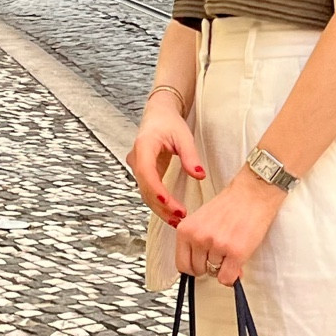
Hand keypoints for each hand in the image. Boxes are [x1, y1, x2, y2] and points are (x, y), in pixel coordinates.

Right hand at [130, 93, 204, 225]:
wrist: (158, 115)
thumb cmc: (169, 122)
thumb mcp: (183, 135)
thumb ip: (190, 155)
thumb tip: (199, 174)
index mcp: (143, 146)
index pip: (146, 173)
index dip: (156, 191)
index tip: (170, 204)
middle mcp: (136, 159)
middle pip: (145, 188)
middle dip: (161, 206)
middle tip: (180, 218)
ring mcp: (138, 168)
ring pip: (145, 194)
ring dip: (160, 209)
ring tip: (178, 221)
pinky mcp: (144, 174)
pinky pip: (149, 192)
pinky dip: (159, 204)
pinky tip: (172, 213)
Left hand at [175, 169, 284, 284]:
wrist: (254, 192)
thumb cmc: (231, 204)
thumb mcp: (204, 220)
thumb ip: (199, 244)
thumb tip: (208, 270)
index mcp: (186, 229)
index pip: (181, 264)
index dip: (193, 267)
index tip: (202, 264)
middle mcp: (198, 238)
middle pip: (198, 270)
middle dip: (210, 266)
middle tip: (221, 253)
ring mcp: (217, 245)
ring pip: (215, 274)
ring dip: (224, 266)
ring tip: (232, 247)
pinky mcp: (235, 252)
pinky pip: (227, 278)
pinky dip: (233, 276)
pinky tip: (237, 262)